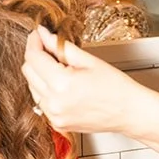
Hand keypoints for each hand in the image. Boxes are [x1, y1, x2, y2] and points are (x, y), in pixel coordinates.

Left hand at [22, 25, 139, 134]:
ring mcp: (54, 116)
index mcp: (62, 84)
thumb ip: (61, 46)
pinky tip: (64, 87)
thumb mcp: (89, 60)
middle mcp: (54, 103)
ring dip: (40, 75)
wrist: (129, 112)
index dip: (34, 42)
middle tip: (51, 49)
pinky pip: (42, 103)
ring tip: (62, 70)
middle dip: (36, 57)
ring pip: (32, 87)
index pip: (33, 57)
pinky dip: (47, 92)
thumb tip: (44, 35)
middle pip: (28, 72)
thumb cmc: (116, 88)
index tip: (38, 35)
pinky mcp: (57, 124)